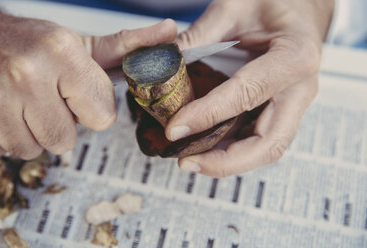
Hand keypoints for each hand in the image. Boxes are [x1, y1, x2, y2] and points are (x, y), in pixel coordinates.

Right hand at [0, 13, 176, 158]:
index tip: (80, 95)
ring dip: (38, 132)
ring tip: (31, 104)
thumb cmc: (36, 43)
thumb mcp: (82, 44)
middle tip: (52, 99)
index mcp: (63, 54)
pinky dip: (14, 136)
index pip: (102, 117)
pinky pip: (8, 150)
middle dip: (64, 124)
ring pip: (37, 149)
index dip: (93, 109)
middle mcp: (29, 75)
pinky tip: (12, 111)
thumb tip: (170, 32)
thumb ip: (128, 45)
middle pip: (66, 140)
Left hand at [165, 0, 333, 176]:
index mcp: (294, 57)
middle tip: (187, 161)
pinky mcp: (284, 110)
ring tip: (192, 159)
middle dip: (225, 161)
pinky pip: (261, 139)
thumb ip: (199, 36)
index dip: (208, 116)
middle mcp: (301, 89)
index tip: (175, 129)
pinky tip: (209, 147)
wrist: (301, 7)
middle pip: (268, 143)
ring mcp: (295, 103)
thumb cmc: (274, 2)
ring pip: (267, 148)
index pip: (246, 95)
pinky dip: (235, 150)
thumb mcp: (233, 6)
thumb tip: (164, 65)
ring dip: (229, 161)